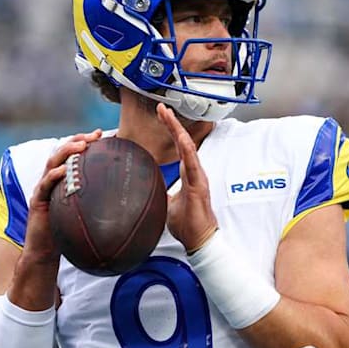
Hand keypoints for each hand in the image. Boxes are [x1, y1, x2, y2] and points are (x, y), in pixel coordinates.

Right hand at [23, 129, 102, 261]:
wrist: (46, 251)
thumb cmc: (69, 232)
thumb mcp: (88, 213)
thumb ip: (102, 203)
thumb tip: (134, 203)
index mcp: (64, 180)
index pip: (74, 155)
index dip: (86, 141)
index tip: (104, 133)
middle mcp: (52, 180)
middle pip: (63, 152)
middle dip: (78, 139)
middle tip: (95, 134)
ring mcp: (43, 189)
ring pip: (52, 163)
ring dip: (66, 151)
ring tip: (81, 145)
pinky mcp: (37, 201)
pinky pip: (44, 185)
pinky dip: (53, 176)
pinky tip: (63, 171)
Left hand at [156, 103, 217, 251]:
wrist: (199, 239)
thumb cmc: (187, 224)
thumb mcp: (168, 204)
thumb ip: (162, 193)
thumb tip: (148, 189)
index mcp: (187, 174)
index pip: (178, 147)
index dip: (171, 130)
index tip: (162, 115)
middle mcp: (194, 172)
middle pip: (183, 142)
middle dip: (172, 124)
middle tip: (161, 108)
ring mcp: (198, 178)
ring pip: (188, 149)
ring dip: (178, 132)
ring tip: (168, 116)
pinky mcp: (199, 186)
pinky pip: (193, 165)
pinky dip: (188, 151)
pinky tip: (182, 139)